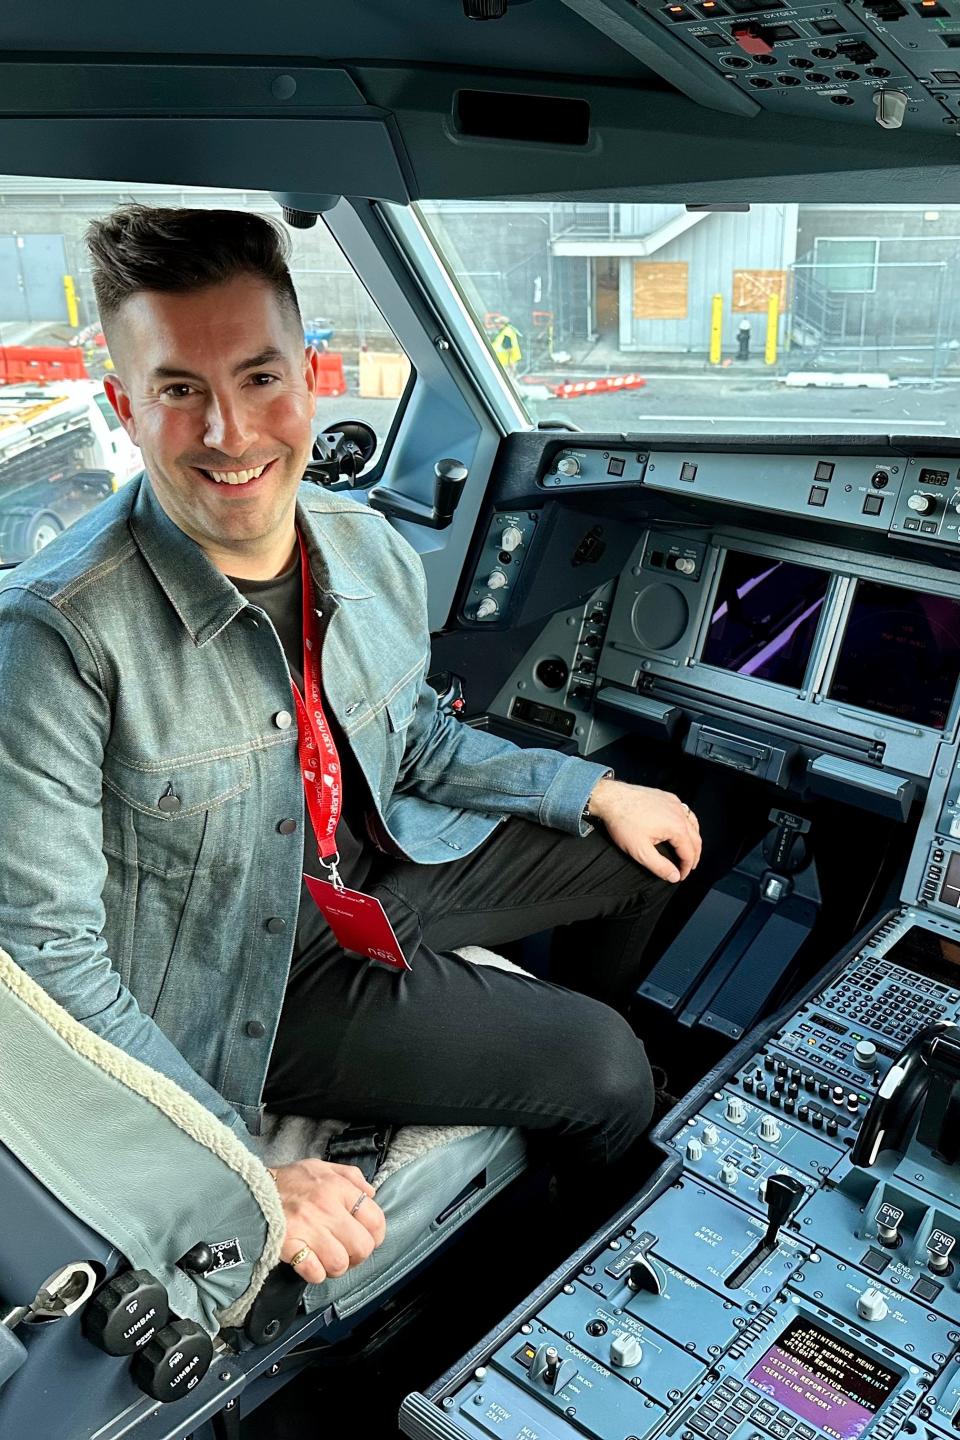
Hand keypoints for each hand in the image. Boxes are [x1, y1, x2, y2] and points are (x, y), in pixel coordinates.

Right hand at [271, 1159, 386, 1285]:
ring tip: (327, 1258)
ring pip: (340, 1264)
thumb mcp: (321, 1166)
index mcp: (338, 1188)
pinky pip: (314, 1272)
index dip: (376, 1235)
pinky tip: (310, 1263)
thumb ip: (351, 1176)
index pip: (375, 1219)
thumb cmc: (288, 1181)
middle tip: (347, 1252)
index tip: (367, 1237)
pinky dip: (315, 1273)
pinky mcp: (289, 1246)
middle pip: (362, 1246)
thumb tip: (371, 1194)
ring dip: (335, 1266)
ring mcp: (308, 1228)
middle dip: (357, 1255)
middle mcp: (326, 1207)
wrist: (249, 1190)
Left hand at [587, 778, 700, 883]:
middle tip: (687, 867)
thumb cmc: (623, 823)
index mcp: (677, 828)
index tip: (680, 876)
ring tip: (689, 850)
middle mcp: (679, 813)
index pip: (689, 853)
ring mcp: (674, 803)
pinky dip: (687, 823)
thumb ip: (660, 866)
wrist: (611, 798)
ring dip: (693, 839)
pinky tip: (681, 828)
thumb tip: (674, 876)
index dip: (686, 868)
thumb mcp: (640, 851)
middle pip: (695, 838)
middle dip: (693, 855)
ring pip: (693, 823)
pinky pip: (684, 811)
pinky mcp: (667, 797)